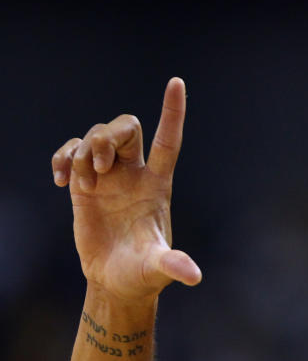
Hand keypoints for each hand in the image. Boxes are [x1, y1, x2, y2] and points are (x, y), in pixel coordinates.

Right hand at [51, 77, 200, 301]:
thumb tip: (194, 276)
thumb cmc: (142, 273)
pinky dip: (62, 158)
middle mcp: (134, 174)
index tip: (176, 81)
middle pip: (127, 127)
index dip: (173, 112)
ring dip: (84, 152)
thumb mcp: (157, 269)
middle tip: (100, 165)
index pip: (168, 141)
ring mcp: (108, 177)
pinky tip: (60, 181)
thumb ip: (173, 266)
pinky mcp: (83, 184)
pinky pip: (71, 151)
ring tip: (82, 184)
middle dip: (108, 134)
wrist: (115, 280)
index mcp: (157, 185)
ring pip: (96, 136)